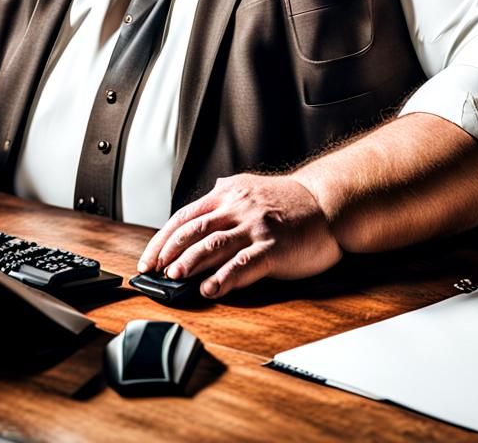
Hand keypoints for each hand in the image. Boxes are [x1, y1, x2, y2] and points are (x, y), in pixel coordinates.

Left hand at [137, 173, 341, 299]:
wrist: (329, 203)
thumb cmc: (291, 201)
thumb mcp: (251, 188)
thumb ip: (224, 198)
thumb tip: (198, 211)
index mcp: (229, 194)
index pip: (185, 216)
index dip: (163, 239)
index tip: (149, 259)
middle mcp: (238, 207)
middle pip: (194, 229)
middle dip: (169, 252)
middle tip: (154, 271)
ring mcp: (255, 227)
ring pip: (213, 245)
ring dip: (189, 262)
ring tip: (173, 278)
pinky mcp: (274, 247)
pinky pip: (243, 264)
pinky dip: (223, 278)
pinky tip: (210, 290)